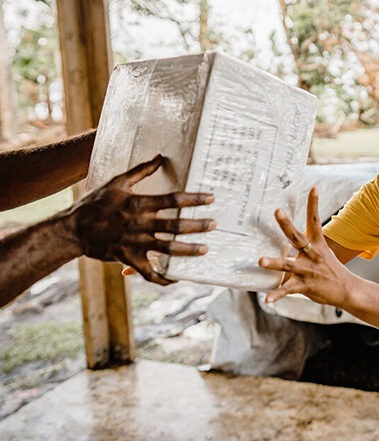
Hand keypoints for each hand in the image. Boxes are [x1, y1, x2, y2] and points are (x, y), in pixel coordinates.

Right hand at [68, 154, 215, 284]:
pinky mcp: (129, 259)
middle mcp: (140, 224)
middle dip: (197, 226)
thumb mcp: (117, 182)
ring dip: (188, 250)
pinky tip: (177, 278)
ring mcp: (136, 243)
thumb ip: (141, 170)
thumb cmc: (95, 203)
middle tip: (214, 224)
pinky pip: (149, 273)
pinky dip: (164, 278)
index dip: (194, 199)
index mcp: (139, 204)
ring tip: (205, 249)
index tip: (211, 199)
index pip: (173, 200)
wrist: (73, 229)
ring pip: (168, 249)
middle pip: (175, 226)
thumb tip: (160, 157)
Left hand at [258, 187, 357, 304]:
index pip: (315, 220)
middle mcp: (312, 255)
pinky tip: (267, 300)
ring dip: (274, 263)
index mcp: (317, 244)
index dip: (313, 204)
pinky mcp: (305, 286)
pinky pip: (288, 290)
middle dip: (287, 225)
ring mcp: (308, 271)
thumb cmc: (330, 269)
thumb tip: (290, 232)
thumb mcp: (321, 252)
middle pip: (297, 237)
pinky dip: (277, 295)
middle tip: (277, 211)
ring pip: (289, 265)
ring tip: (260, 261)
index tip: (313, 188)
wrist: (348, 290)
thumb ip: (304, 244)